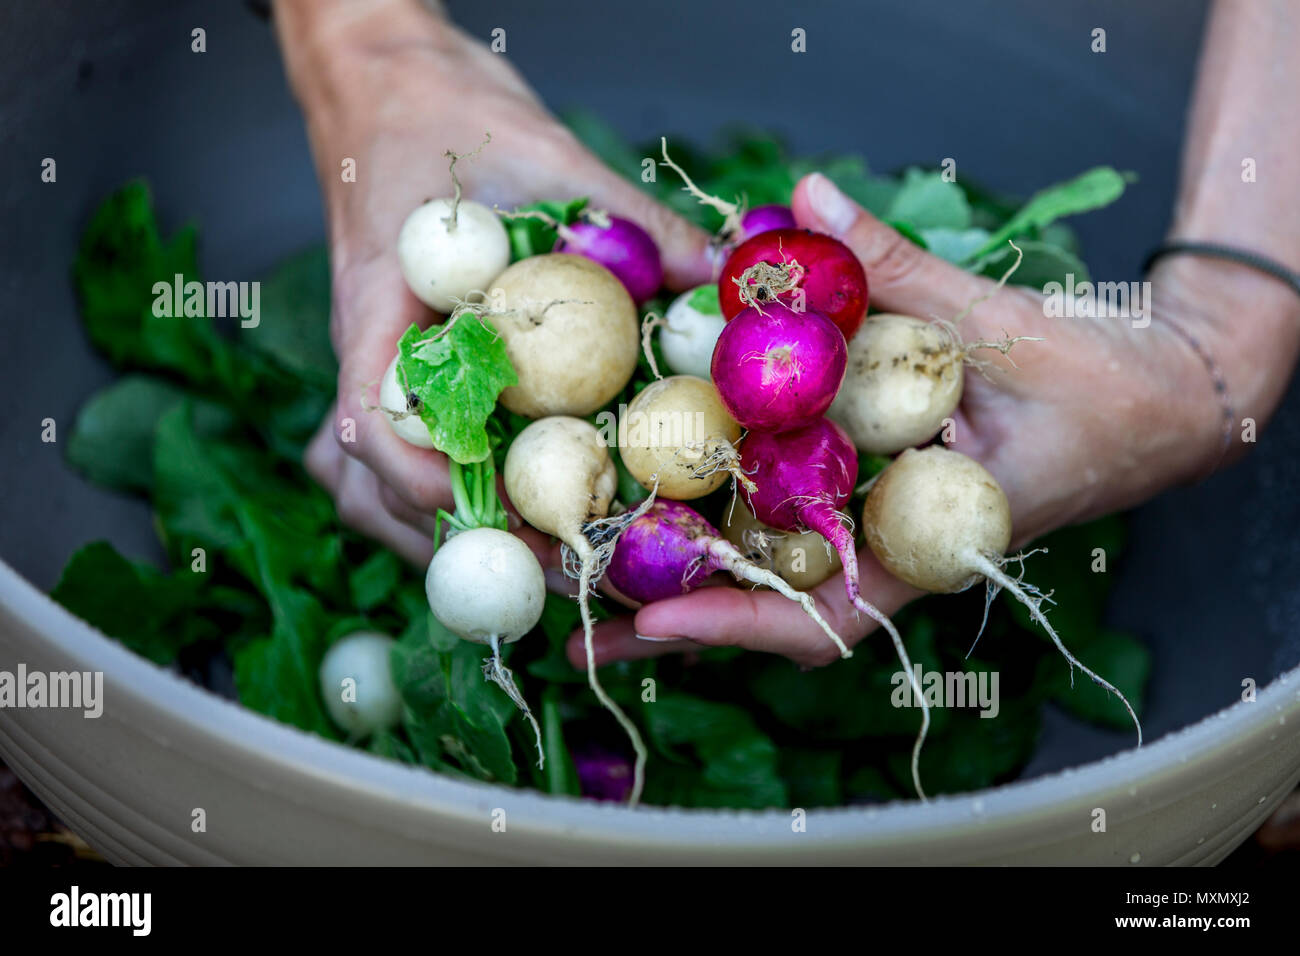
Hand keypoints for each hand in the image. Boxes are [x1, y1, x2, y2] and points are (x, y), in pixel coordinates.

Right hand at [275, 0, 711, 563]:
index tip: (505, 517)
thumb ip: (631, 220)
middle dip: (461, 540)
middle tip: (562, 567)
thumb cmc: (443, 111)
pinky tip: (526, 514)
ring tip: (550, 564)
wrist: (390, 86)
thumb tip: (728, 278)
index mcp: (379, 310)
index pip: (371, 421)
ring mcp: (382, 371)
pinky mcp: (410, 373)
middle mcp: (371, 356)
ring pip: (379, 487)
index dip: (428, 485)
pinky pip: (414, 456)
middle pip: (374, 485)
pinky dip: (459, 498)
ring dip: (453, 535)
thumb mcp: (544, 156)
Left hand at [572, 170, 1277, 669]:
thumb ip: (897, 265)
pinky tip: (662, 505)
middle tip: (577, 633)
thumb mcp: (999, 324)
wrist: (1156, 399)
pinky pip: (792, 521)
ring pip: (773, 576)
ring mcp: (880, 528)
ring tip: (588, 586)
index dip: (740, 619)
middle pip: (774, 612)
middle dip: (680, 625)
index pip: (827, 611)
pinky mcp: (872, 496)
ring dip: (687, 582)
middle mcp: (894, 549)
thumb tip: (808, 196)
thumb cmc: (1099, 382)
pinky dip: (728, 518)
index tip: (655, 616)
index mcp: (931, 541)